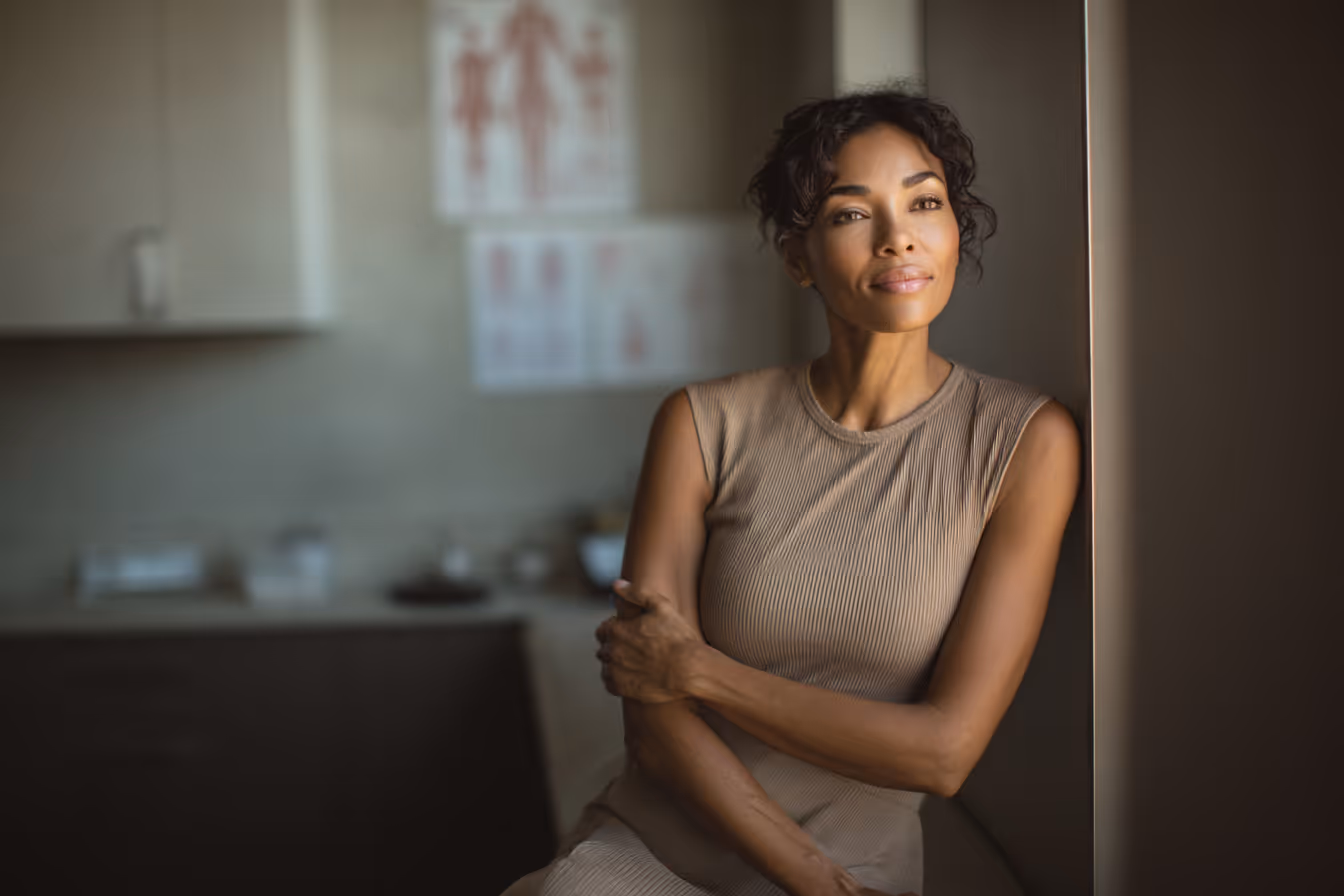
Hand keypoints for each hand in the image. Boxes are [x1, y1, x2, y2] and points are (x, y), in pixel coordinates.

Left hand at [595, 579, 704, 702]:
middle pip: (604, 648)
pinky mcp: (622, 689)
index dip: (615, 629)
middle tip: (635, 648)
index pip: (602, 630)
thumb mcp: (661, 606)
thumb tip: (617, 585)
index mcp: (617, 630)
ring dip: (616, 663)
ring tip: (636, 663)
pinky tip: (634, 675)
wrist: (690, 670)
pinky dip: (618, 680)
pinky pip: (610, 684)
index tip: (629, 632)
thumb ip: (636, 593)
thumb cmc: (678, 638)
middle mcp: (612, 651)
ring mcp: (616, 672)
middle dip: (615, 646)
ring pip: (606, 666)